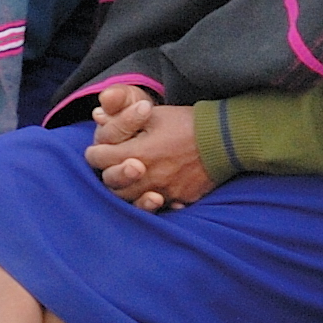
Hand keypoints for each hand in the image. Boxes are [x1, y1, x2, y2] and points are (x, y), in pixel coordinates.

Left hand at [85, 85, 213, 209]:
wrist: (227, 138)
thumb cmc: (188, 123)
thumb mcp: (154, 114)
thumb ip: (124, 120)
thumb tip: (98, 117)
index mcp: (138, 153)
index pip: (100, 158)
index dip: (96, 152)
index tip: (98, 150)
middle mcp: (148, 177)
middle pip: (113, 186)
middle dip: (109, 174)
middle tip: (113, 166)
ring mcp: (166, 191)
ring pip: (133, 201)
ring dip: (128, 191)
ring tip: (131, 181)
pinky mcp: (181, 199)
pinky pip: (161, 208)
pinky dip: (154, 201)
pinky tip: (155, 193)